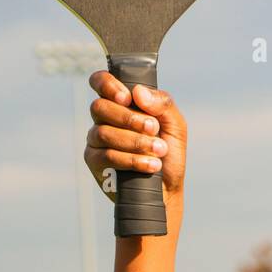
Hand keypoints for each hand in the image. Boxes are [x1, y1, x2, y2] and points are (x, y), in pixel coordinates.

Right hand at [85, 72, 187, 207]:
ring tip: (159, 150)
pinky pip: (106, 156)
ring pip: (103, 133)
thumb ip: (163, 103)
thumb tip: (138, 92)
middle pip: (100, 107)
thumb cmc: (169, 154)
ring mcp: (96, 141)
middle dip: (129, 118)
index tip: (127, 97)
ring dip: (135, 141)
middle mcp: (104, 119)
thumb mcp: (175, 125)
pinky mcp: (95, 163)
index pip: (100, 82)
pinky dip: (131, 160)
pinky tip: (150, 165)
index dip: (108, 85)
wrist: (168, 189)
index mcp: (120, 104)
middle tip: (154, 129)